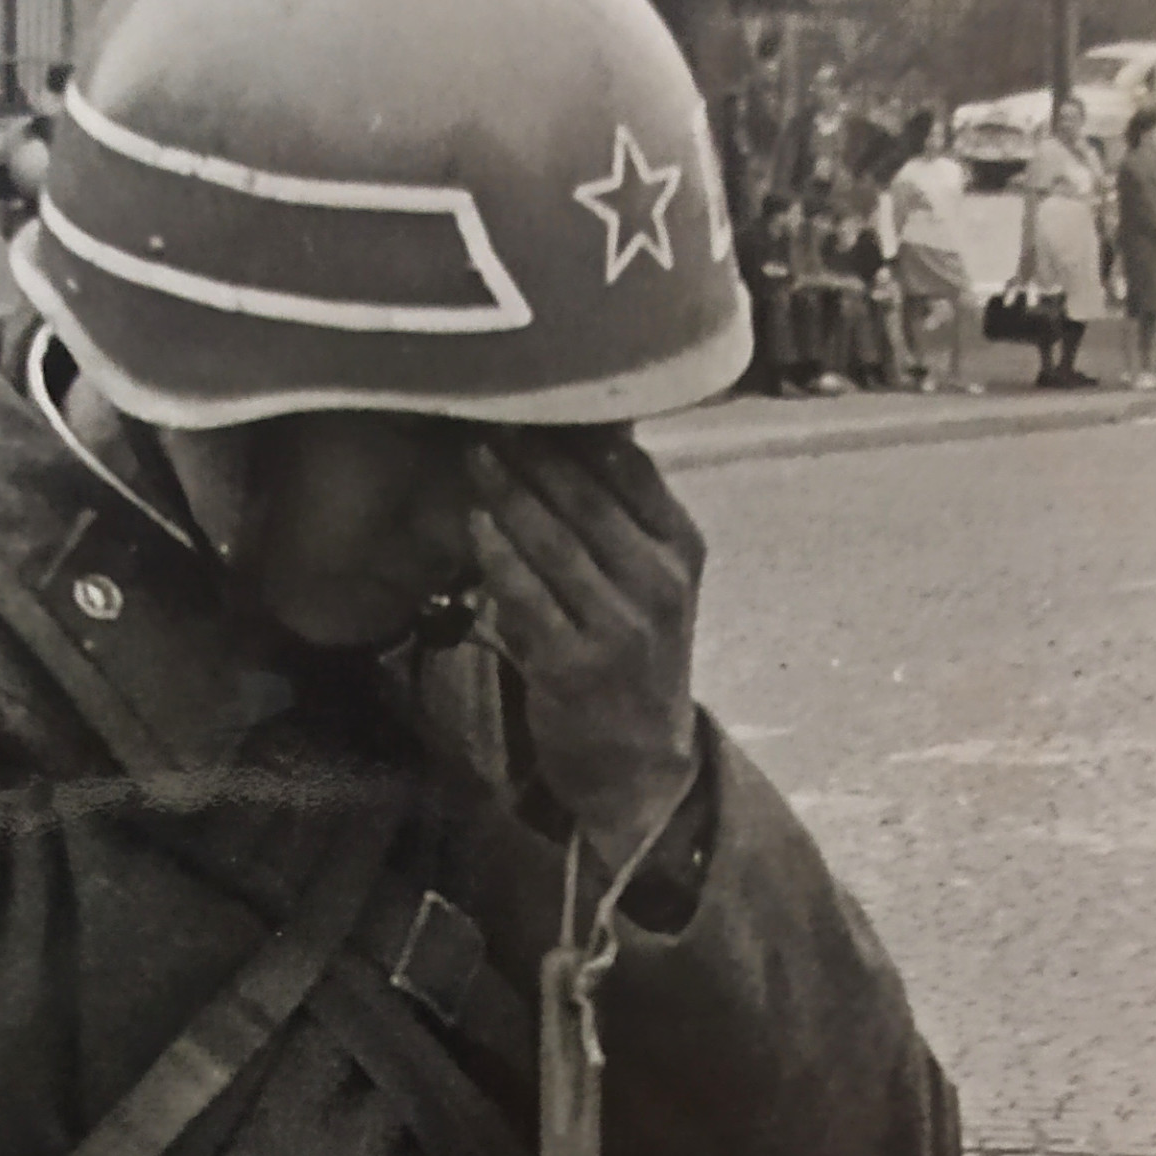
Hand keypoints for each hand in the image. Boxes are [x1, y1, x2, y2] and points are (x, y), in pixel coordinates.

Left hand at [469, 434, 703, 874]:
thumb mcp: (653, 581)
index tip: (532, 394)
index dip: (577, 428)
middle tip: (489, 414)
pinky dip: (497, 556)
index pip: (631, 470)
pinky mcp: (574, 665)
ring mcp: (619, 626)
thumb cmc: (636, 655)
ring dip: (510, 493)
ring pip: (555, 542)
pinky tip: (474, 522)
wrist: (639, 761)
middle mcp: (658, 583)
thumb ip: (624, 516)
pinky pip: (526, 596)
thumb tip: (581, 427)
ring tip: (476, 455)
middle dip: (535, 452)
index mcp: (682, 550)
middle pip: (588, 498)